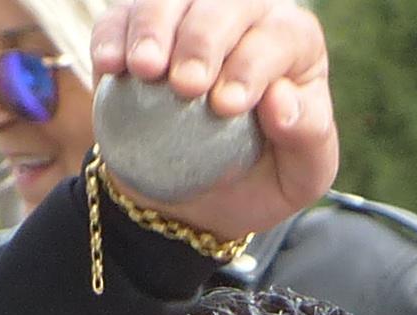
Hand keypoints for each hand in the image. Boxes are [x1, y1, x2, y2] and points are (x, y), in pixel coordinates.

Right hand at [85, 0, 338, 231]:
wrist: (197, 194)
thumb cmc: (258, 177)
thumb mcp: (300, 176)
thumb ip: (307, 137)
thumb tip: (281, 99)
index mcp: (292, 42)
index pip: (280, 35)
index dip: (252, 64)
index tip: (224, 106)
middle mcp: (245, 14)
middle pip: (226, 2)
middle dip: (203, 40)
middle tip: (185, 86)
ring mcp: (188, 13)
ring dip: (154, 26)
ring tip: (145, 70)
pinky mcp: (138, 27)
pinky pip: (120, 15)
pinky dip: (112, 36)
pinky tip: (110, 67)